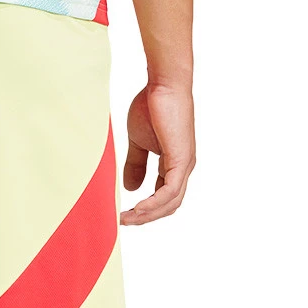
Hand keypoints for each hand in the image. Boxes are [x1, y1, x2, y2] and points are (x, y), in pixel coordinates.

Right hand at [120, 83, 195, 225]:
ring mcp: (184, 165)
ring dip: (147, 215)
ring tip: (127, 218)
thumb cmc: (152, 106)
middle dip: (145, 218)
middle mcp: (183, 168)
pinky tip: (138, 209)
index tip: (123, 214)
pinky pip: (169, 192)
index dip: (144, 209)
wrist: (163, 85)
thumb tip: (131, 189)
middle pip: (168, 205)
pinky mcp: (181, 160)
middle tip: (123, 222)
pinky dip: (153, 204)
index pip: (163, 197)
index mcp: (174, 164)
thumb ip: (135, 165)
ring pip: (169, 203)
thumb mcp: (138, 142)